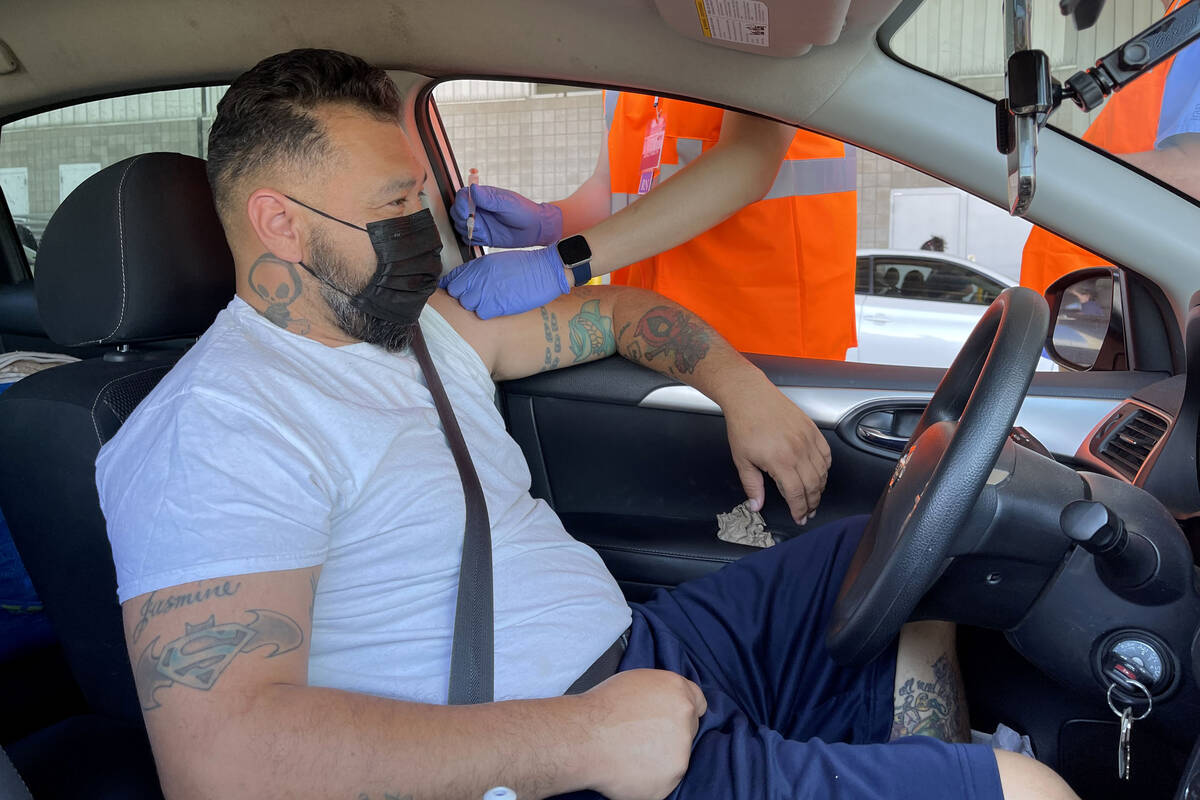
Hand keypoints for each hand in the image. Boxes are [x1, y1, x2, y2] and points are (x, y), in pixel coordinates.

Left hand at [439, 247, 569, 318]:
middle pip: (455, 293)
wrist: (546, 269)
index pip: (451, 279)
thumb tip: (470, 282)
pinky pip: (480, 313)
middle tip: (474, 300)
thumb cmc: (527, 266)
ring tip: (487, 304)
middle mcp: (478, 277)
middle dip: (462, 297)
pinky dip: (486, 314)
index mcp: (478, 265)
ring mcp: (486, 291)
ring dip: (475, 306)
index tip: (457, 292)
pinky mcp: (497, 304)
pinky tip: (496, 309)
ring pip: (466, 304)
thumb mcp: (497, 262)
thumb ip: (480, 272)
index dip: (452, 287)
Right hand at [450, 184, 562, 247]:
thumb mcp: (507, 203)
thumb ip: (489, 198)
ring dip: (467, 230)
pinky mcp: (482, 235)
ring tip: (482, 230)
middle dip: (462, 219)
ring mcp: (479, 222)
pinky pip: (467, 238)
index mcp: (482, 196)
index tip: (467, 212)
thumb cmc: (523, 212)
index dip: (461, 205)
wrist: (534, 229)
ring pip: (459, 225)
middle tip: (476, 223)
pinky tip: (484, 237)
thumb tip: (473, 189)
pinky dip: (471, 239)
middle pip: (456, 212)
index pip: (462, 197)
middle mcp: (478, 209)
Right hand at [575, 669, 705, 799]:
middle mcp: (685, 718)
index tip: (673, 720)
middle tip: (642, 739)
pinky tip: (629, 769)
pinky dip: (649, 779)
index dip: (683, 712)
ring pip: (676, 758)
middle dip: (670, 736)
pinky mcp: (670, 779)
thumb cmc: (600, 708)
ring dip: (659, 759)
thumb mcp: (636, 682)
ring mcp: (681, 751)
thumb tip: (665, 704)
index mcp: (678, 691)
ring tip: (630, 754)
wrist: (583, 737)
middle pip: (687, 731)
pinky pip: (663, 781)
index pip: (698, 703)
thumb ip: (661, 694)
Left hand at [722, 375, 830, 523]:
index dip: (799, 509)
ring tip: (814, 497)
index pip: (796, 494)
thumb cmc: (744, 424)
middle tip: (808, 512)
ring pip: (822, 471)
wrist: (749, 396)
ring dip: (820, 488)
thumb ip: (752, 485)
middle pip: (813, 486)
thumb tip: (756, 505)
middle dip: (812, 503)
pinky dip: (826, 468)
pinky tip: (820, 474)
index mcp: (780, 461)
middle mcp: (798, 450)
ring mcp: (807, 439)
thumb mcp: (742, 460)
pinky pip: (826, 454)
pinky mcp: (812, 429)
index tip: (799, 517)